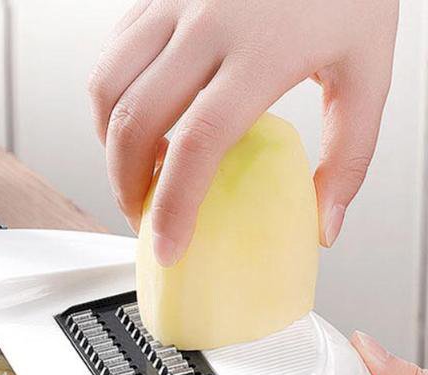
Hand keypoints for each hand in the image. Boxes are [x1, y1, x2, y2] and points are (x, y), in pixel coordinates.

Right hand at [88, 0, 398, 264]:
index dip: (174, 206)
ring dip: (109, 146)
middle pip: (135, 123)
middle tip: (144, 215)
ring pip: (108, 89)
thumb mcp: (368, 69)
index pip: (199, 143)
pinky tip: (137, 123)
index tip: (167, 247)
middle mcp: (208, 21)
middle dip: (127, 185)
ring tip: (135, 171)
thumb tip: (325, 224)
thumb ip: (350, 154)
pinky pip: (111, 58)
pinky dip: (111, 104)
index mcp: (264, 48)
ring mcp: (174, 3)